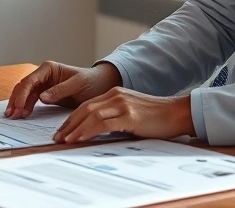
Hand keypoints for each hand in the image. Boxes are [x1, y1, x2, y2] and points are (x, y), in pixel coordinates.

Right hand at [5, 61, 121, 118]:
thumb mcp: (78, 85)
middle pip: (24, 86)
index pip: (30, 81)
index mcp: (49, 68)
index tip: (18, 107)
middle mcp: (44, 75)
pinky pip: (31, 99)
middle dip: (16, 100)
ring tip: (12, 116)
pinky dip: (25, 106)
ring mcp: (44, 84)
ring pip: (25, 93)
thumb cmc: (91, 82)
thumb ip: (60, 90)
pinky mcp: (46, 94)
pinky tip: (22, 114)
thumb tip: (42, 97)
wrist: (101, 85)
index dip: (22, 94)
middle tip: (11, 114)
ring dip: (18, 104)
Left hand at [52, 87, 195, 142]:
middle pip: (84, 109)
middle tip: (57, 137)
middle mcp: (116, 96)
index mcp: (115, 94)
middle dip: (68, 124)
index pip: (87, 105)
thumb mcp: (132, 113)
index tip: (63, 130)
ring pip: (90, 115)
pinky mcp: (129, 116)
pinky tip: (80, 138)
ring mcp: (122, 104)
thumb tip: (98, 131)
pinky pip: (102, 123)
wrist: (177, 113)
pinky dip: (88, 131)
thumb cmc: (157, 117)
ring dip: (75, 128)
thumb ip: (116, 117)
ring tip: (64, 140)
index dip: (72, 118)